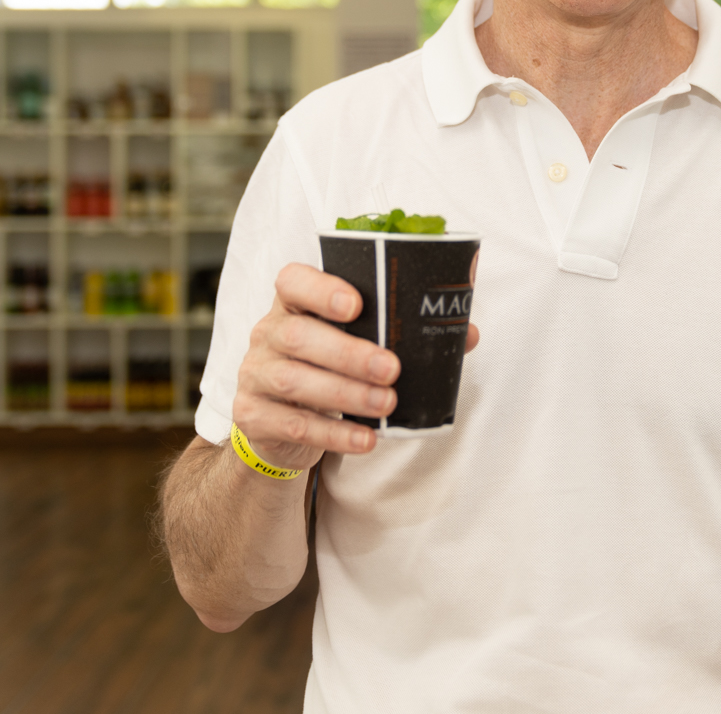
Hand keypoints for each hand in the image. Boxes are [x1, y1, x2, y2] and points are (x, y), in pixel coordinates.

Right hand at [231, 263, 481, 471]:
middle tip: (392, 368)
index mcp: (293, 303)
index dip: (321, 288)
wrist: (278, 425)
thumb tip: (467, 333)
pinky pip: (293, 425)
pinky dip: (334, 434)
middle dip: (348, 353)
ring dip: (346, 394)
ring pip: (296, 381)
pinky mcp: (253, 415)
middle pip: (299, 336)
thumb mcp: (356, 344)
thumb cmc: (327, 369)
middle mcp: (267, 333)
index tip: (357, 304)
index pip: (293, 281)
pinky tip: (366, 439)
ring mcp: (255, 374)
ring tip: (386, 403)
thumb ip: (405, 334)